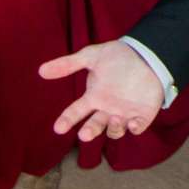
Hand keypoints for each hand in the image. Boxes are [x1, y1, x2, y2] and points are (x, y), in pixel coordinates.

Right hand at [40, 40, 164, 143]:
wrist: (147, 53)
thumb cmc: (119, 56)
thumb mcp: (92, 57)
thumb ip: (68, 64)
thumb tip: (41, 70)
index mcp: (94, 97)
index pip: (76, 111)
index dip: (67, 120)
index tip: (58, 128)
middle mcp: (107, 109)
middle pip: (95, 125)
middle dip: (90, 131)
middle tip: (84, 134)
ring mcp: (124, 113)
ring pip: (114, 130)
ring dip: (113, 129)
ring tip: (114, 118)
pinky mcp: (142, 115)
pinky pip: (137, 128)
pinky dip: (134, 129)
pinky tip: (132, 125)